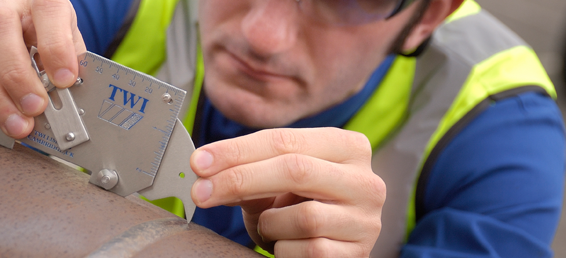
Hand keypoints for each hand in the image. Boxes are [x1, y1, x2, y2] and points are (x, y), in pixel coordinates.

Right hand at [0, 0, 85, 137]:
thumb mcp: (67, 42)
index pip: (46, 8)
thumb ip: (71, 64)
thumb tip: (74, 97)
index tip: (65, 80)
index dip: (56, 46)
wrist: (11, 36)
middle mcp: (0, 4)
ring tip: (17, 125)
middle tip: (35, 109)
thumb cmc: (45, 37)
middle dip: (18, 76)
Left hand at [190, 128, 384, 256]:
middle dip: (240, 179)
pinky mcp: (358, 253)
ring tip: (269, 226)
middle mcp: (365, 180)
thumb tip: (206, 171)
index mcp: (346, 147)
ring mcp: (366, 220)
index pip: (283, 140)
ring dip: (270, 224)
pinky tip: (286, 245)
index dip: (236, 150)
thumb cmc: (299, 206)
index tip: (199, 162)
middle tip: (202, 192)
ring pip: (303, 217)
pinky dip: (284, 249)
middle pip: (295, 170)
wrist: (327, 247)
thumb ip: (247, 172)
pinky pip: (309, 251)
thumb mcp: (274, 184)